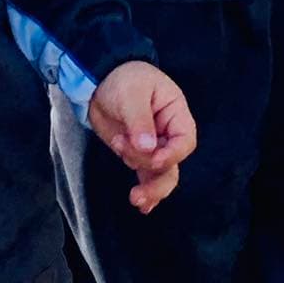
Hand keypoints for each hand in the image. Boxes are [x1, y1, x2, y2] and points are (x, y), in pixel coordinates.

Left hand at [88, 61, 196, 213]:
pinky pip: (146, 176)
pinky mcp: (137, 154)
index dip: (172, 154)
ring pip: (160, 174)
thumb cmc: (122, 77)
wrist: (98, 80)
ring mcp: (153, 146)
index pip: (184, 140)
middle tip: (138, 189)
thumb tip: (148, 148)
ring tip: (134, 197)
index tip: (152, 158)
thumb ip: (140, 120)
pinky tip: (142, 204)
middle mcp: (167, 132)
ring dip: (149, 187)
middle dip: (156, 177)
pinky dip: (145, 190)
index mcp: (174, 113)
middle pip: (172, 163)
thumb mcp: (131, 93)